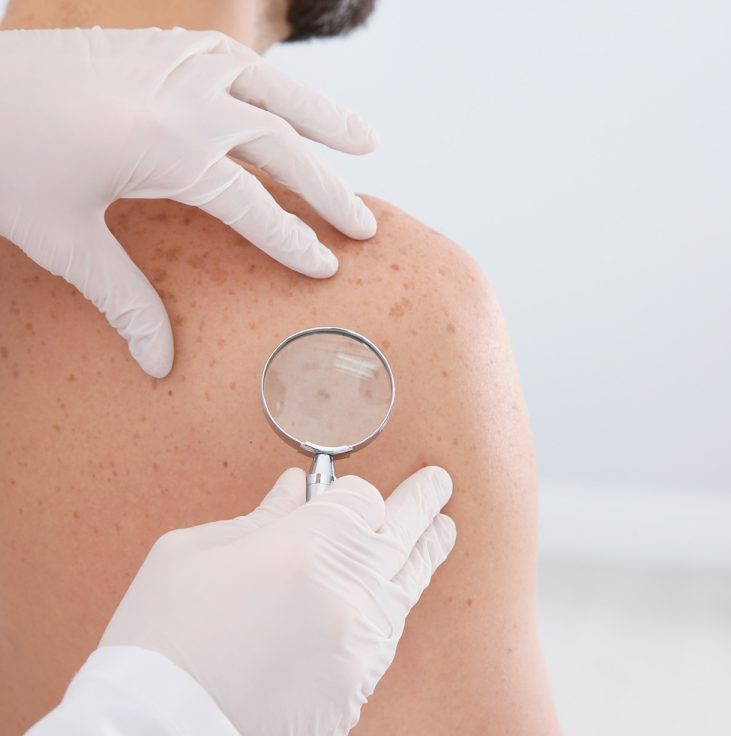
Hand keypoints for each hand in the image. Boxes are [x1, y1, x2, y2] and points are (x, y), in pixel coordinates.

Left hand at [0, 27, 376, 376]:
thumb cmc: (4, 159)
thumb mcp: (64, 238)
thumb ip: (124, 300)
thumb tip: (160, 365)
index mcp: (169, 146)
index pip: (254, 204)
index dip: (294, 240)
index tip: (328, 267)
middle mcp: (186, 97)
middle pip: (282, 146)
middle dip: (329, 190)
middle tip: (367, 225)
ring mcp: (175, 63)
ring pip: (272, 90)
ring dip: (323, 117)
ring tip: (366, 141)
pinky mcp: (159, 47)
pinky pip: (235, 62)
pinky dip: (274, 83)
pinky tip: (288, 99)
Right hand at [100, 466, 456, 735]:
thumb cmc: (160, 641)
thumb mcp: (191, 555)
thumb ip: (257, 518)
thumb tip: (293, 491)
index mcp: (303, 548)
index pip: (360, 499)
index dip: (352, 491)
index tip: (347, 489)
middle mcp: (346, 592)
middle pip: (402, 533)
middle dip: (423, 502)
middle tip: (439, 484)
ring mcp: (359, 646)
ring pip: (408, 585)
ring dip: (427, 551)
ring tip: (442, 529)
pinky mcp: (357, 690)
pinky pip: (389, 632)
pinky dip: (398, 602)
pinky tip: (399, 590)